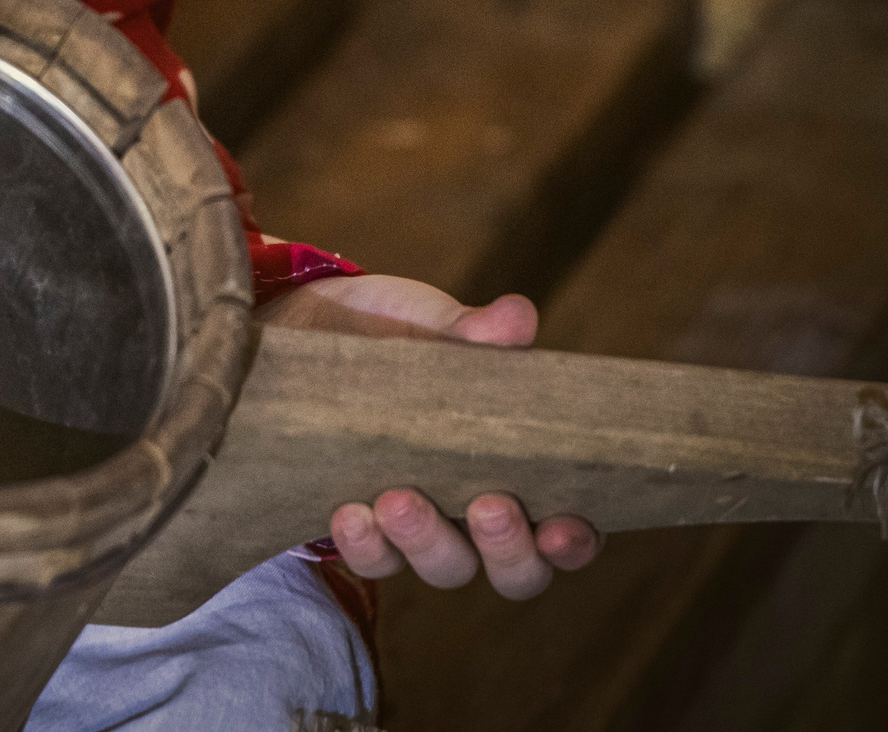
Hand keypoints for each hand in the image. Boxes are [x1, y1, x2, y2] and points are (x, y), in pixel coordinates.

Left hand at [257, 274, 603, 598]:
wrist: (314, 325)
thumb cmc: (401, 332)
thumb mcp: (435, 323)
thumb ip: (476, 331)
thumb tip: (515, 319)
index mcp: (521, 467)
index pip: (567, 528)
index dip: (574, 540)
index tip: (562, 526)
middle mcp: (478, 510)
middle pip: (515, 569)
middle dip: (508, 548)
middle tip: (488, 506)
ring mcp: (423, 524)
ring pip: (444, 566)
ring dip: (426, 542)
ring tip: (398, 499)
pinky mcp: (364, 525)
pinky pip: (372, 558)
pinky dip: (365, 544)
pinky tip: (349, 512)